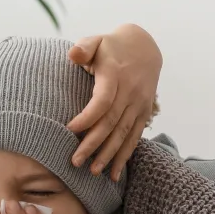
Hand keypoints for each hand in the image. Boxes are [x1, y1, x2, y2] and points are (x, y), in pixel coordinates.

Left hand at [66, 23, 161, 181]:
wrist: (145, 47)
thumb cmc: (111, 46)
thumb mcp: (97, 40)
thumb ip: (84, 47)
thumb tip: (73, 54)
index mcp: (115, 75)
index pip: (102, 100)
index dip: (87, 117)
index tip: (69, 129)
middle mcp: (130, 92)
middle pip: (111, 123)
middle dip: (93, 144)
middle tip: (75, 162)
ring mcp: (139, 104)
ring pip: (123, 134)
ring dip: (109, 155)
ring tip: (93, 172)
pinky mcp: (144, 113)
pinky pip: (134, 137)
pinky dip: (124, 156)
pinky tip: (114, 173)